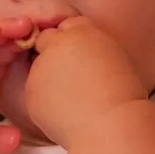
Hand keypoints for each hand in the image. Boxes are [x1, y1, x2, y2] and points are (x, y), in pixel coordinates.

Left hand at [25, 16, 147, 148]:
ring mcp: (40, 68)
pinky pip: (36, 92)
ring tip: (74, 99)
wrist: (112, 126)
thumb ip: (90, 47)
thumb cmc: (123, 95)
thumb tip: (77, 51)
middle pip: (47, 42)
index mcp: (81, 31)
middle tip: (75, 78)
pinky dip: (45, 100)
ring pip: (39, 68)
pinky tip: (66, 111)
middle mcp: (56, 45)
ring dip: (49, 78)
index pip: (68, 26)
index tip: (82, 57)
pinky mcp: (31, 92)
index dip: (73, 42)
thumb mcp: (114, 56)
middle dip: (55, 55)